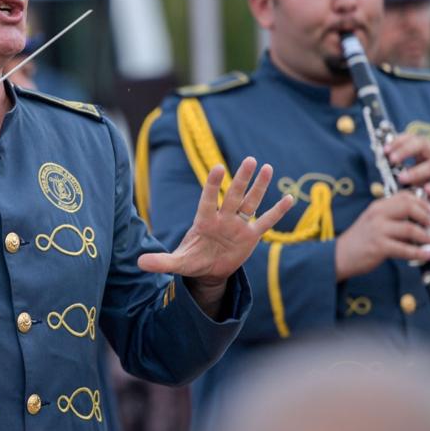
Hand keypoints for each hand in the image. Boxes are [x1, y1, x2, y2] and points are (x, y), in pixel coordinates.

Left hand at [138, 158, 294, 304]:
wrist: (209, 270)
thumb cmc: (192, 260)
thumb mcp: (177, 263)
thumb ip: (161, 261)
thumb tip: (140, 263)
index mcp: (204, 221)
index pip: (208, 200)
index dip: (212, 185)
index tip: (218, 168)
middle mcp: (222, 218)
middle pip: (233, 196)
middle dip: (241, 179)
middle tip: (249, 160)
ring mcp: (238, 225)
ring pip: (250, 203)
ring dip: (259, 187)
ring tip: (268, 168)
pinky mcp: (251, 236)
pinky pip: (266, 222)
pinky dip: (277, 212)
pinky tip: (289, 198)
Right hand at [334, 191, 429, 280]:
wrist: (340, 255)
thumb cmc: (360, 239)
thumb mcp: (373, 220)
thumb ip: (391, 215)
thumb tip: (417, 218)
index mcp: (378, 206)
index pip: (404, 196)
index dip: (421, 202)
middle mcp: (378, 215)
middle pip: (409, 208)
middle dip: (426, 216)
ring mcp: (378, 230)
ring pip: (410, 229)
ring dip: (426, 236)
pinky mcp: (380, 247)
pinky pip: (406, 249)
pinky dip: (420, 252)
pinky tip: (427, 254)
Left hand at [388, 134, 429, 219]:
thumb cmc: (429, 183)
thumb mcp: (413, 174)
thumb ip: (400, 169)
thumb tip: (381, 164)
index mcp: (425, 151)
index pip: (412, 138)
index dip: (398, 140)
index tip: (385, 149)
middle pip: (423, 144)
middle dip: (405, 150)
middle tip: (392, 159)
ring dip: (416, 171)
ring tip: (402, 179)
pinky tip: (426, 190)